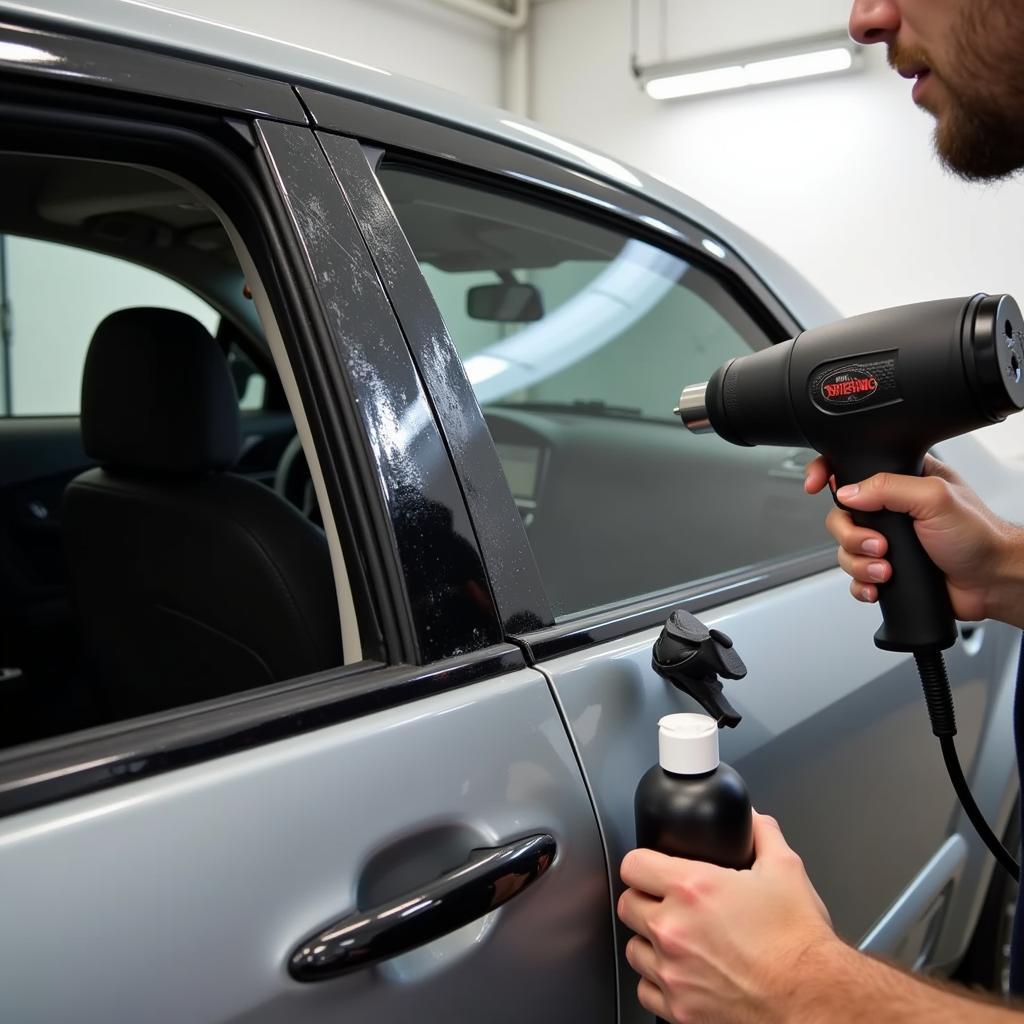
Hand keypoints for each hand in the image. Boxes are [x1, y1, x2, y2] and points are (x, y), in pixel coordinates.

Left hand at [617, 812, 836, 1023]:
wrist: (814, 1000)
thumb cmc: (799, 943)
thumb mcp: (786, 869)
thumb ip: (763, 836)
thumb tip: (754, 821)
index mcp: (692, 889)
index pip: (634, 865)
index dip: (643, 863)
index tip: (652, 868)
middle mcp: (674, 929)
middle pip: (628, 905)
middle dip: (645, 900)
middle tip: (666, 903)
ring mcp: (673, 972)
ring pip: (633, 949)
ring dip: (649, 941)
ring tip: (676, 938)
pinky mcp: (680, 1009)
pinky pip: (646, 991)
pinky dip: (658, 982)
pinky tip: (680, 972)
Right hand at [804, 454, 1023, 626]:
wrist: (992, 582)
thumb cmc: (979, 536)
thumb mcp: (935, 498)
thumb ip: (889, 487)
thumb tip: (849, 492)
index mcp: (902, 480)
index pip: (853, 467)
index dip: (827, 473)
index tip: (816, 485)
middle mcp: (891, 509)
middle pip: (840, 515)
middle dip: (852, 536)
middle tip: (878, 545)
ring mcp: (888, 540)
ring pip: (845, 549)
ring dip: (860, 564)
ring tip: (887, 570)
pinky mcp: (886, 569)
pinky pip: (855, 577)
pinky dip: (862, 584)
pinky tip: (879, 585)